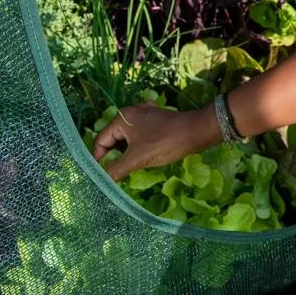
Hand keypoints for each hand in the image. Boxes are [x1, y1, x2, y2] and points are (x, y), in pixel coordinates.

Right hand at [92, 102, 218, 181]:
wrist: (197, 131)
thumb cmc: (165, 142)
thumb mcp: (137, 159)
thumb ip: (115, 170)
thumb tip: (99, 182)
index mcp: (122, 118)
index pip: (100, 141)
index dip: (98, 160)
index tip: (100, 177)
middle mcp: (131, 112)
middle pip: (112, 138)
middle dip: (111, 157)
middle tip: (113, 175)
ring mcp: (144, 114)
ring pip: (125, 138)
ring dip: (124, 153)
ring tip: (125, 170)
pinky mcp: (155, 120)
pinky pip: (138, 135)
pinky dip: (135, 147)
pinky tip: (139, 158)